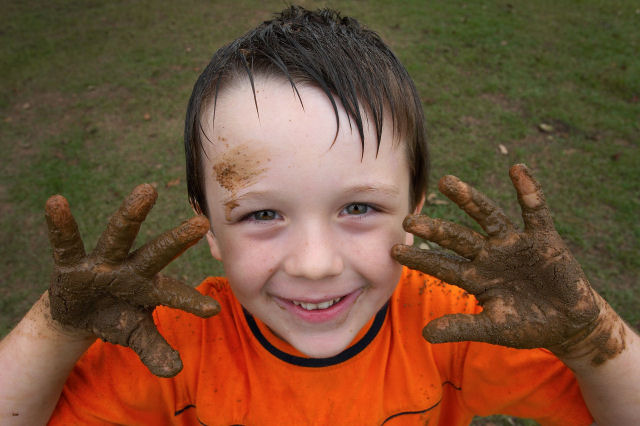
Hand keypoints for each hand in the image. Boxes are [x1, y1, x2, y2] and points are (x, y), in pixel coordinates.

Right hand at [45, 184, 219, 376]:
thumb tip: (175, 370)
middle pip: (156, 254)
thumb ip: (154, 349)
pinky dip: (61, 227)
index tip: (213, 311)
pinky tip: (56, 203)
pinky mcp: (72, 264)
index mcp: (150, 289)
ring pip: (119, 236)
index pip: (175, 294)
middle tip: (201, 222)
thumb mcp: (136, 335)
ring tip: (148, 191)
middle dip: (176, 241)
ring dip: (132, 215)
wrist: (80, 313)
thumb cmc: (118, 317)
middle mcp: (131, 270)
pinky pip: (66, 244)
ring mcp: (103, 264)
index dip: (191, 302)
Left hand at [392, 164, 624, 364]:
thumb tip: (425, 334)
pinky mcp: (544, 239)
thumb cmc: (528, 325)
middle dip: (436, 230)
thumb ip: (462, 328)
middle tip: (409, 220)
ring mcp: (515, 244)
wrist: (568, 324)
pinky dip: (529, 191)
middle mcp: (489, 255)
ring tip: (446, 182)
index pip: (442, 265)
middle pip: (458, 238)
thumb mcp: (494, 329)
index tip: (394, 251)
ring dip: (469, 199)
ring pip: (488, 217)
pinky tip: (517, 169)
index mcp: (475, 276)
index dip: (420, 259)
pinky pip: (535, 211)